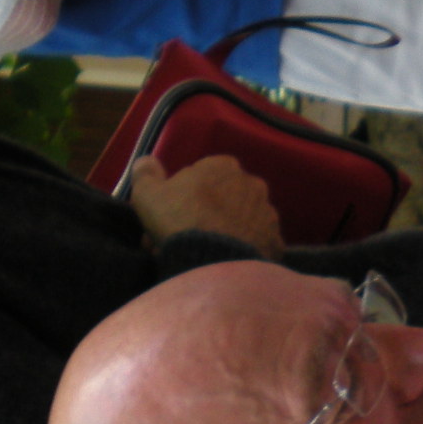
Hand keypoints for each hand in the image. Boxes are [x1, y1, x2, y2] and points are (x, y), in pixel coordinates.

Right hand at [128, 155, 285, 259]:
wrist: (214, 262)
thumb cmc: (179, 220)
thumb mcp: (148, 194)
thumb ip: (146, 173)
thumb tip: (146, 160)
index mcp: (223, 166)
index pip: (202, 175)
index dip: (183, 195)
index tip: (172, 215)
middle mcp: (252, 184)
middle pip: (224, 198)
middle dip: (206, 213)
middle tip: (185, 237)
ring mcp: (268, 213)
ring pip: (241, 221)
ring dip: (226, 232)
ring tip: (205, 253)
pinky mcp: (276, 242)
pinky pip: (256, 245)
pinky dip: (243, 252)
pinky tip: (227, 263)